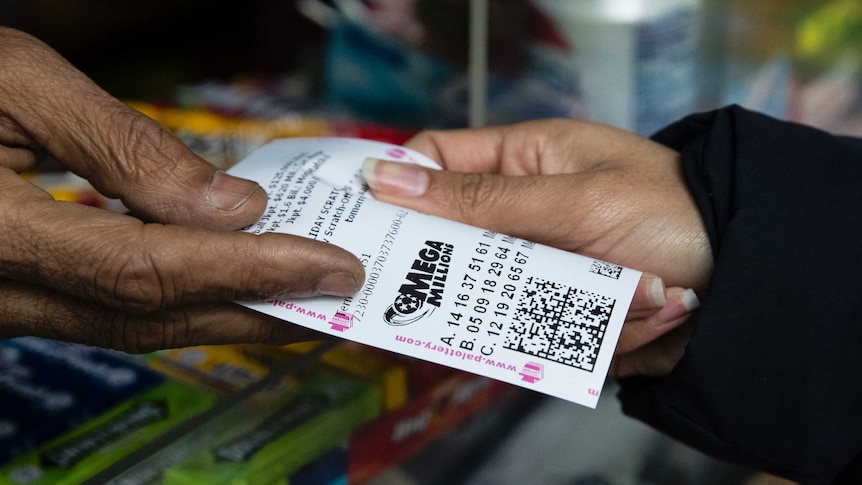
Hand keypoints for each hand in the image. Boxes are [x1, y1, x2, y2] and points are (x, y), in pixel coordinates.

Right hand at [0, 27, 363, 350]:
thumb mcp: (13, 81)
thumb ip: (123, 148)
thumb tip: (230, 205)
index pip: (151, 267)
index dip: (250, 269)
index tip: (332, 264)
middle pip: (155, 316)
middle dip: (260, 312)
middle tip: (341, 300)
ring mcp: (3, 302)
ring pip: (136, 324)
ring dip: (229, 315)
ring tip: (304, 297)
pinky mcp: (14, 294)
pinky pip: (111, 309)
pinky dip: (183, 299)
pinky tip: (228, 282)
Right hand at [362, 119, 712, 375]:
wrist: (752, 272)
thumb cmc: (671, 210)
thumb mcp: (572, 199)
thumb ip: (480, 198)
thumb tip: (387, 177)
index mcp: (523, 160)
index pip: (438, 160)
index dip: (403, 186)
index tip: (379, 224)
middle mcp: (526, 212)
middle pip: (459, 243)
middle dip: (487, 274)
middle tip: (523, 283)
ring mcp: (546, 263)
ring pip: (503, 299)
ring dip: (566, 307)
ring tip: (636, 294)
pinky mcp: (567, 309)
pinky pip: (548, 331)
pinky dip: (602, 332)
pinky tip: (655, 312)